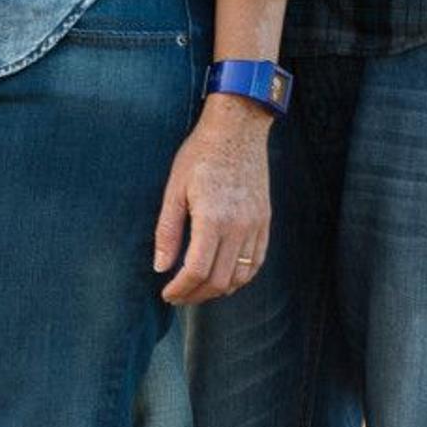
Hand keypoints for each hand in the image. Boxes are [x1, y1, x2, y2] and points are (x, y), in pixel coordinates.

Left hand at [152, 96, 274, 304]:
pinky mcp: (265, 221)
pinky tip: (225, 277)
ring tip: (198, 289)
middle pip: (220, 280)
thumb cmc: (200, 155)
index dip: (181, 289)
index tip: (167, 294)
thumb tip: (161, 267)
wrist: (237, 130)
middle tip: (178, 296)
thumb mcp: (174, 189)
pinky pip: (258, 261)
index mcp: (213, 219)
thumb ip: (168, 231)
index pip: (197, 271)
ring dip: (219, 290)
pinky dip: (241, 277)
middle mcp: (239, 227)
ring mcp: (256, 225)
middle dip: (196, 295)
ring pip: (242, 276)